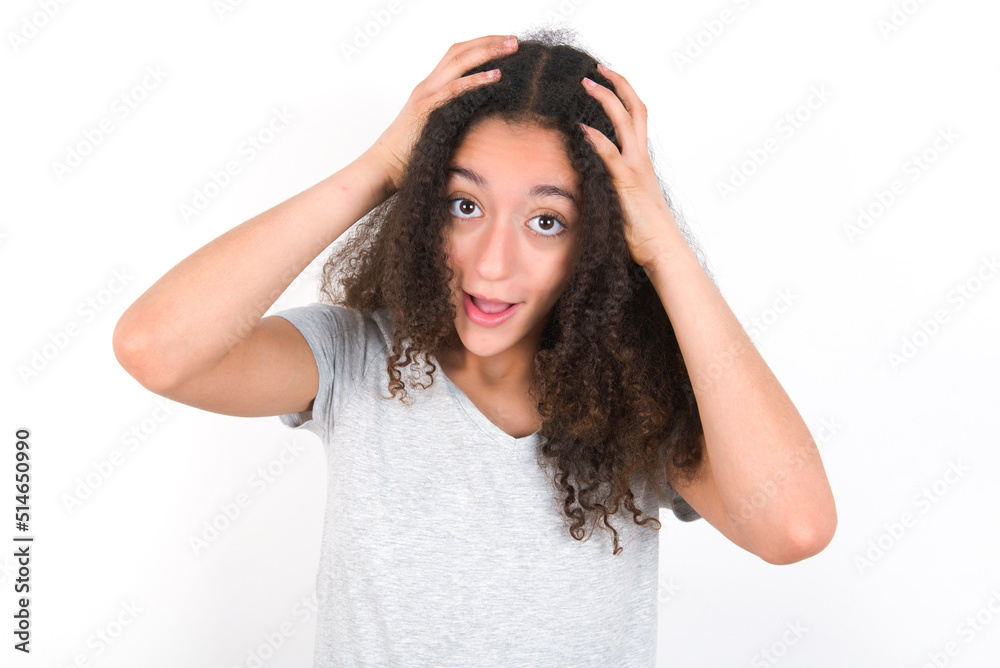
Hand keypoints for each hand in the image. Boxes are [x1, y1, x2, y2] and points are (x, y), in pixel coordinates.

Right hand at [365, 34, 517, 193]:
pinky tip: (496, 75)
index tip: (504, 44)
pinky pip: (453, 90)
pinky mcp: (425, 110)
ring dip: (486, 52)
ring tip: (510, 47)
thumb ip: (454, 120)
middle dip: (488, 42)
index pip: (456, 56)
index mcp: (429, 89)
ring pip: (458, 62)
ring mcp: (425, 95)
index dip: (480, 46)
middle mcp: (427, 86)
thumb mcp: (436, 131)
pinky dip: (475, 80)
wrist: (384, 167)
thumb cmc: (410, 155)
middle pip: (459, 51)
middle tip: (514, 40)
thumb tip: (480, 125)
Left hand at [579, 64, 679, 268]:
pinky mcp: (628, 182)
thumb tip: (591, 183)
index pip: (636, 118)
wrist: (661, 249)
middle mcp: (641, 158)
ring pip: (626, 121)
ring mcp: (636, 167)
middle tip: (596, 70)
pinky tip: (582, 128)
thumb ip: (612, 186)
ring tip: (588, 83)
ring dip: (606, 99)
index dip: (623, 96)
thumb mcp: (625, 201)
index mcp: (642, 160)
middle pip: (635, 109)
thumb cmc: (643, 232)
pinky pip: (611, 155)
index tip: (606, 81)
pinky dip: (597, 139)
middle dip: (617, 85)